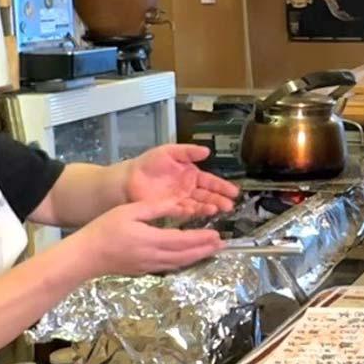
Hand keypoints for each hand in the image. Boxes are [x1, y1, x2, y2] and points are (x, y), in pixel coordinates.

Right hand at [65, 197, 225, 275]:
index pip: (183, 240)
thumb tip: (179, 205)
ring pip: (179, 263)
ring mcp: (149, 266)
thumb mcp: (130, 211)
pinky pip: (169, 266)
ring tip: (211, 251)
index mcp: (151, 239)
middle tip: (222, 245)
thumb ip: (156, 208)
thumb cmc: (104, 229)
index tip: (217, 235)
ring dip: (197, 257)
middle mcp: (153, 256)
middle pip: (186, 255)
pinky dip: (183, 262)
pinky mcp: (143, 270)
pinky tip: (188, 258)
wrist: (86, 256)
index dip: (202, 239)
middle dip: (205, 250)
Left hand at [123, 144, 238, 218]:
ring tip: (217, 209)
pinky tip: (199, 212)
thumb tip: (207, 151)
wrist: (129, 178)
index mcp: (191, 174)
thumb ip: (188, 151)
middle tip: (229, 205)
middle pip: (207, 195)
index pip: (210, 181)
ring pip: (198, 204)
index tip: (234, 192)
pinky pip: (184, 210)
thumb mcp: (169, 151)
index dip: (222, 186)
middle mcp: (188, 188)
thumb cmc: (148, 163)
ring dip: (208, 207)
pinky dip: (192, 211)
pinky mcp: (170, 208)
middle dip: (219, 200)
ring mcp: (180, 199)